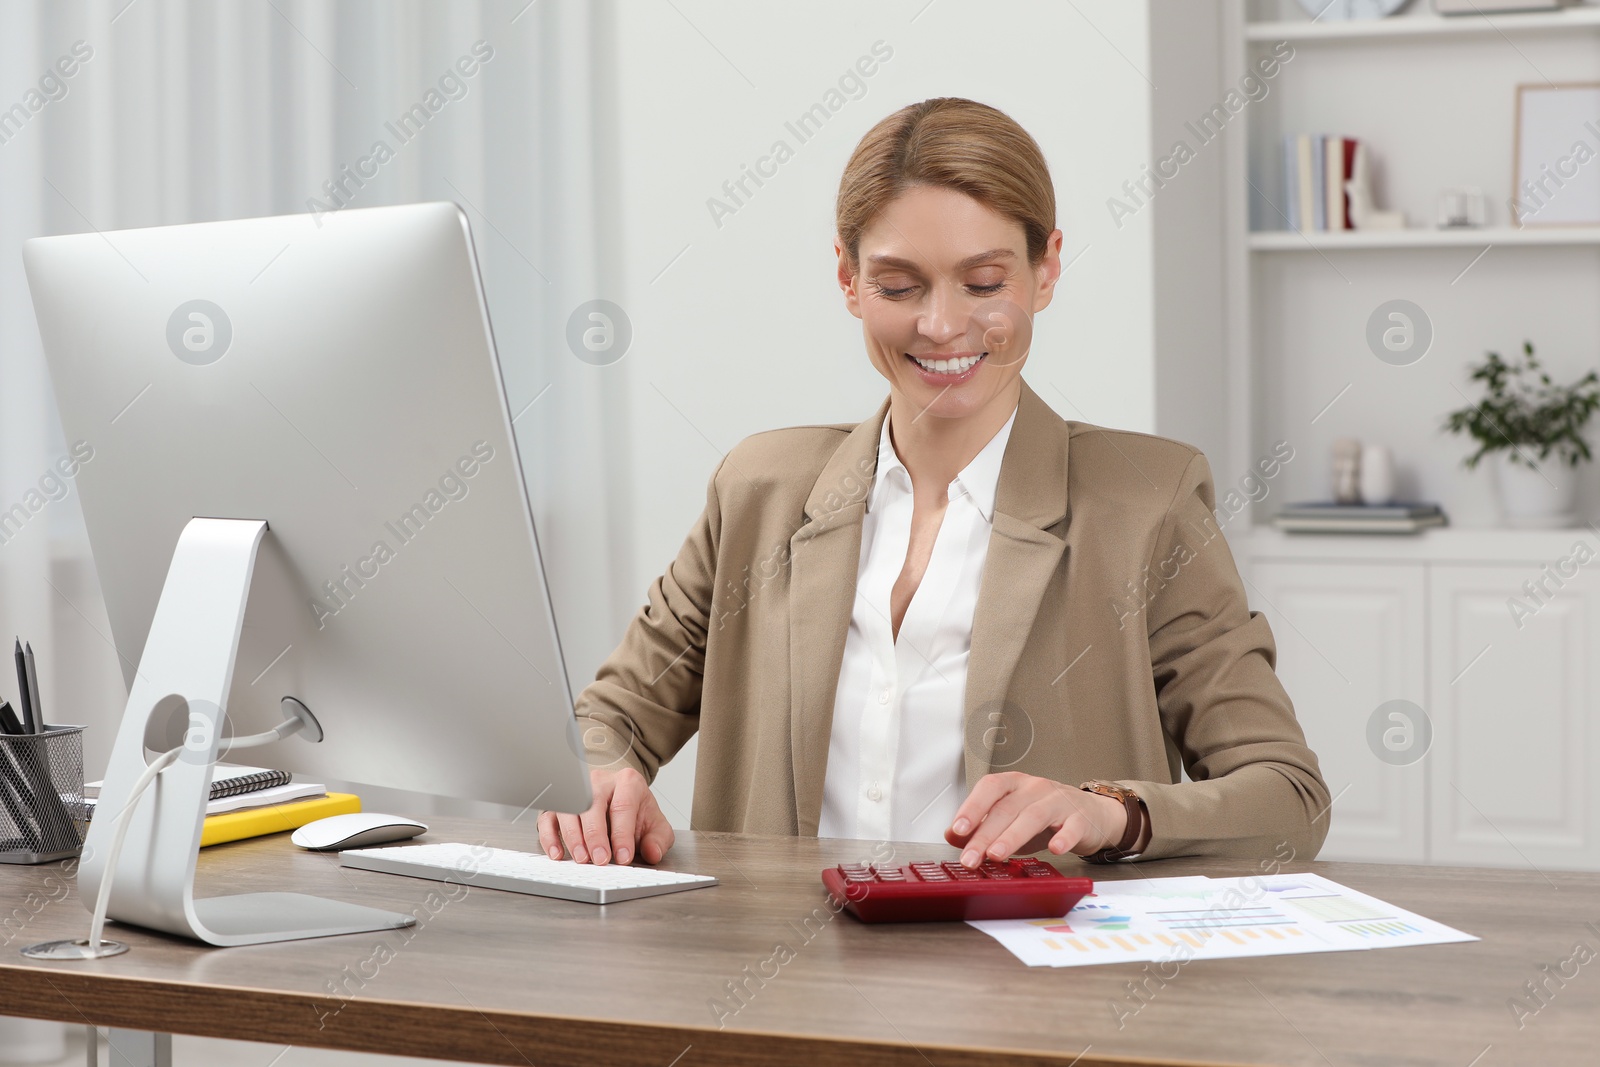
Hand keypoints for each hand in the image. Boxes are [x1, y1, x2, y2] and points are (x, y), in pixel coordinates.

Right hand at [536, 766, 673, 864]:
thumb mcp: (655, 824)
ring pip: (569, 810)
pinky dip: (550, 837)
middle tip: (600, 860)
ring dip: (574, 837)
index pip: (623, 806)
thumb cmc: (635, 811)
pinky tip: (558, 853)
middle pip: (592, 805)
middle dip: (596, 836)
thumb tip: (653, 853)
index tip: (623, 857)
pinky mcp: (559, 804)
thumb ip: (658, 839)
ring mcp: (576, 790)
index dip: (622, 834)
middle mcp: (599, 782)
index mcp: (628, 783)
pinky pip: (549, 818)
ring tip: (582, 859)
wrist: (620, 797)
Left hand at [944, 772, 1134, 866]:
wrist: (1091, 815)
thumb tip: (952, 835)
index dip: (972, 807)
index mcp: (1014, 784)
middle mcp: (1035, 788)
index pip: (989, 788)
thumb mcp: (1010, 819)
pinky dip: (1062, 837)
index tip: (958, 829)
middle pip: (1007, 808)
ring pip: (1033, 816)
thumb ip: (981, 826)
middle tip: (970, 858)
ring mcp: (1059, 801)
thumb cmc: (1046, 817)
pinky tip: (1054, 849)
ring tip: (996, 855)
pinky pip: (1071, 826)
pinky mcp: (1081, 818)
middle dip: (985, 835)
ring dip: (1012, 836)